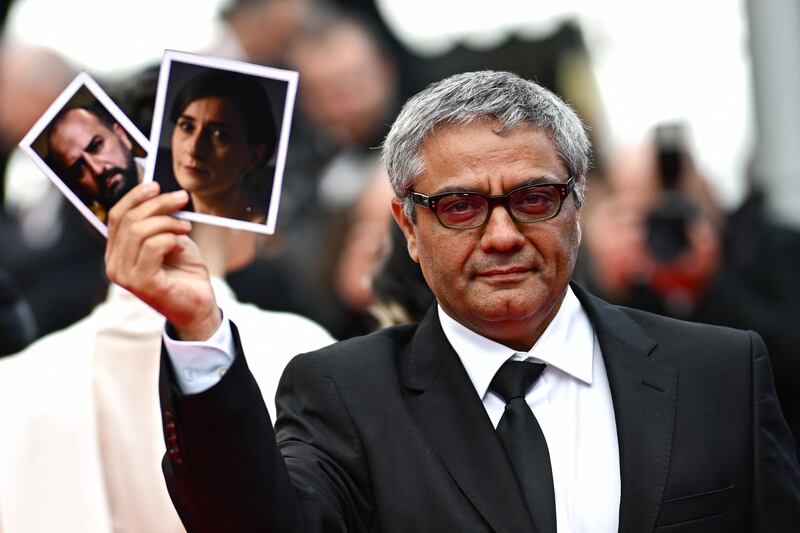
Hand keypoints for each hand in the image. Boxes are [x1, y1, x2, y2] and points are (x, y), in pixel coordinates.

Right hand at [105, 182, 220, 339]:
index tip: (156, 185)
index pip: (117, 216)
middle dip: (157, 204)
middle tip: (182, 199)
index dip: (135, 197)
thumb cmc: (185, 273)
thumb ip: (159, 222)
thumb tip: (156, 192)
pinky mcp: (142, 283)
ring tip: (186, 226)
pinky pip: (152, 247)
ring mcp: (126, 276)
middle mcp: (114, 264)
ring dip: (167, 222)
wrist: (200, 306)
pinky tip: (181, 243)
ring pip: (139, 231)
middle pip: (129, 220)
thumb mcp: (171, 239)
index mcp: (117, 252)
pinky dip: (170, 238)